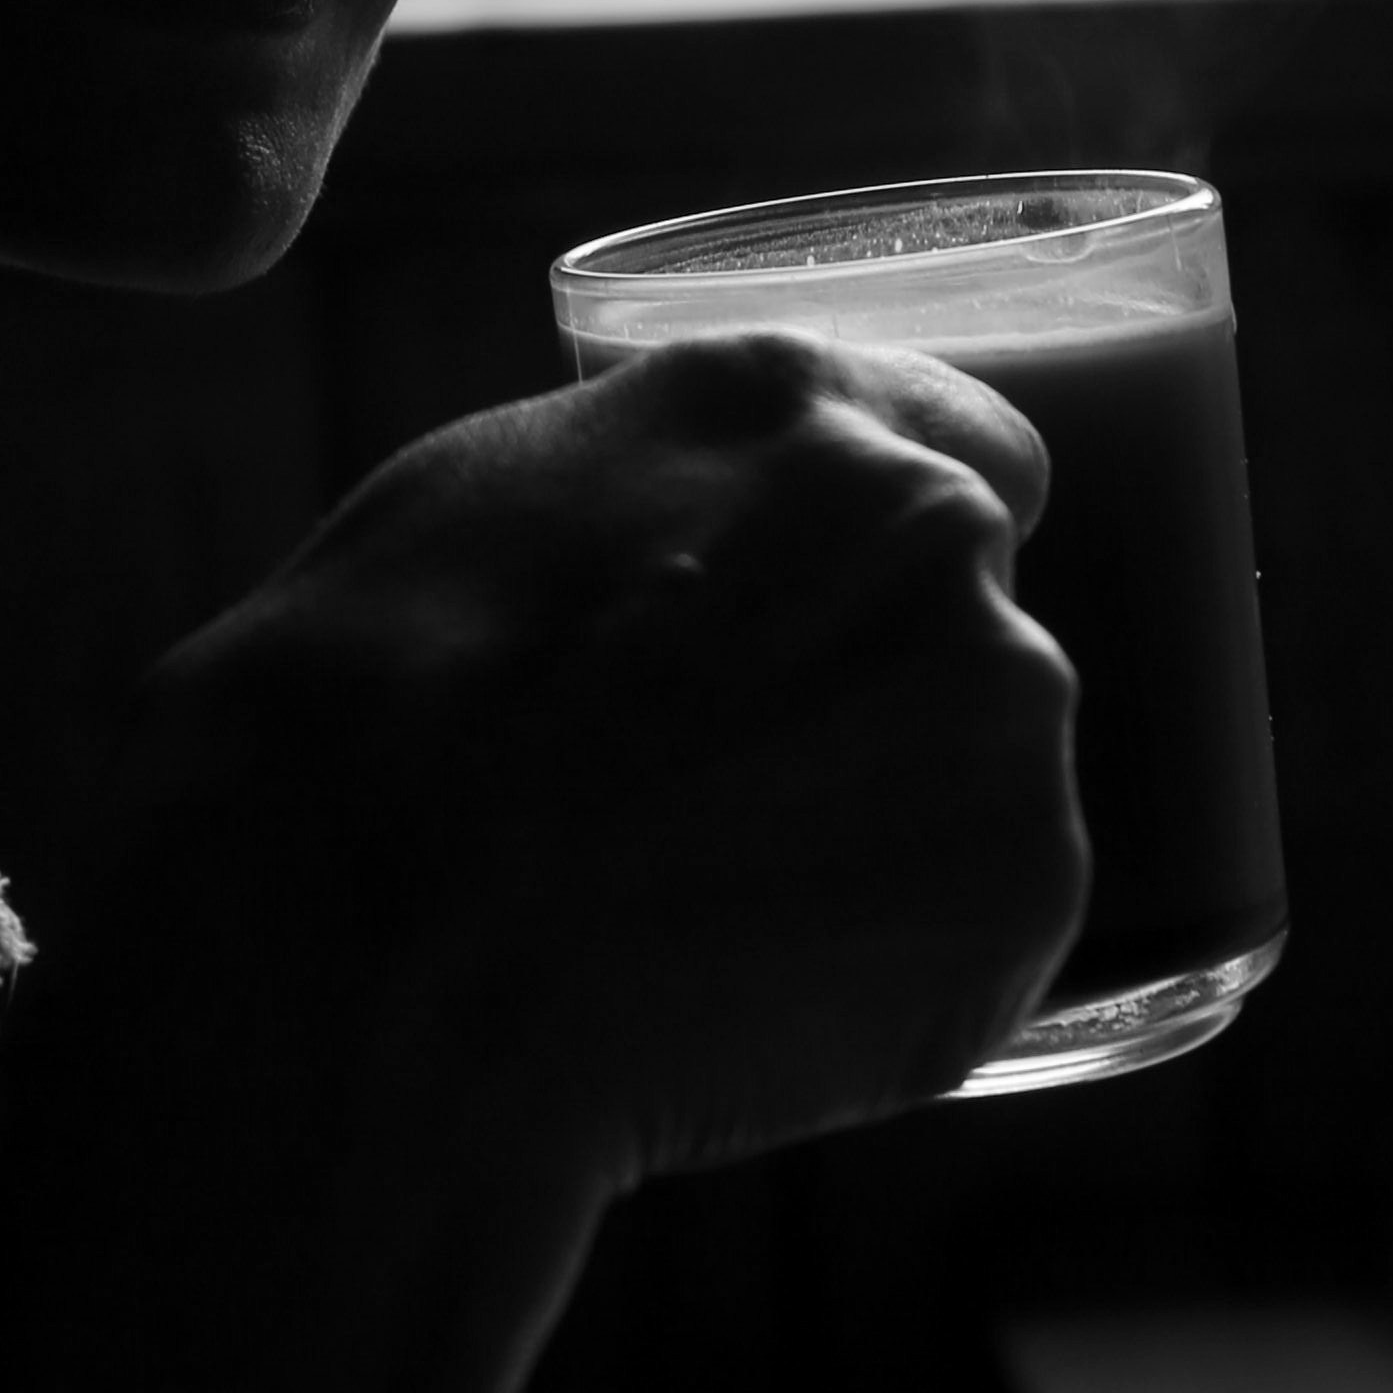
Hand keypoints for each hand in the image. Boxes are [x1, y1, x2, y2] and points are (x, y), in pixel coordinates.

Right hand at [101, 330, 1089, 1198]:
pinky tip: (748, 994)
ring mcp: (1000, 702)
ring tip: (704, 913)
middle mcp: (930, 520)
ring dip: (888, 840)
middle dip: (878, 703)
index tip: (823, 636)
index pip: (966, 445)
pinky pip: (987, 933)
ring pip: (981, 780)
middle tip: (721, 807)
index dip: (886, 558)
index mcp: (795, 399)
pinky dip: (899, 977)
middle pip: (969, 619)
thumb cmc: (369, 715)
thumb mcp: (493, 501)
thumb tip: (702, 549)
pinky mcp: (1026, 885)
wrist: (365, 935)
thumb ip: (661, 495)